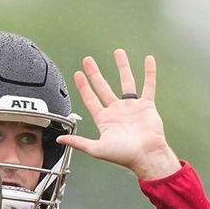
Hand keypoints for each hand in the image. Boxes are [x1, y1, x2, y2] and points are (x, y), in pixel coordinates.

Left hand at [57, 49, 180, 179]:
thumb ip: (78, 142)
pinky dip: (149, 73)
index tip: (78, 74)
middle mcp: (117, 111)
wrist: (146, 156)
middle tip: (88, 60)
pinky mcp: (147, 105)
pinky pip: (148, 85)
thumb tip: (60, 140)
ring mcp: (132, 107)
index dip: (84, 87)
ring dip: (122, 67)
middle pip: (103, 87)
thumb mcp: (96, 149)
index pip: (90, 99)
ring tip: (118, 52)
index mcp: (104, 120)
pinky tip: (148, 60)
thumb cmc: (123, 155)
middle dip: (95, 73)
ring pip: (126, 82)